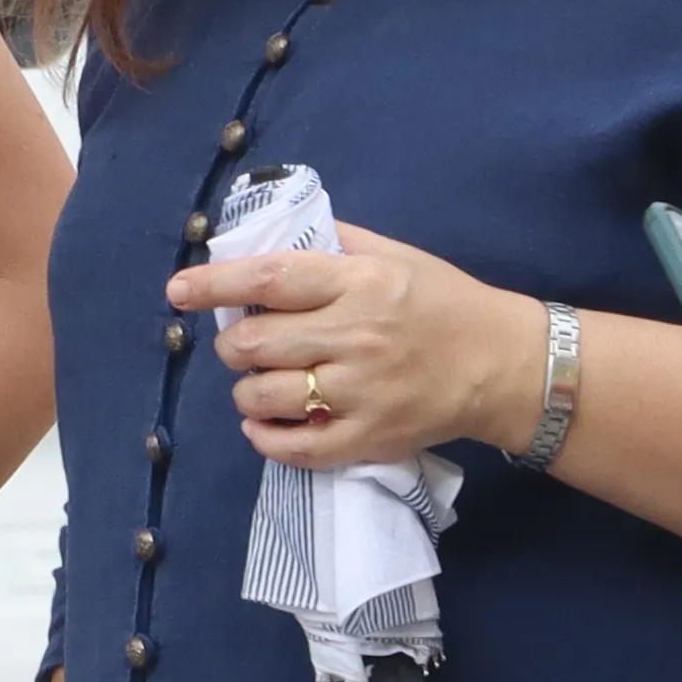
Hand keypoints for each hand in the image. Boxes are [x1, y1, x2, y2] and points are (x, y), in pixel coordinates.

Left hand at [171, 219, 537, 468]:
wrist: (502, 364)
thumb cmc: (443, 302)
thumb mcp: (394, 256)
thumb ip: (335, 244)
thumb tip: (271, 236)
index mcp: (358, 282)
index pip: (269, 279)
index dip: (215, 284)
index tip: (179, 290)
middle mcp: (355, 335)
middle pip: (256, 342)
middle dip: (233, 345)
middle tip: (243, 345)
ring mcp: (361, 391)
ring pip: (265, 395)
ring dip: (246, 390)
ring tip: (259, 383)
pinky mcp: (368, 437)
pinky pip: (294, 445)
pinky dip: (264, 437)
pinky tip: (263, 424)